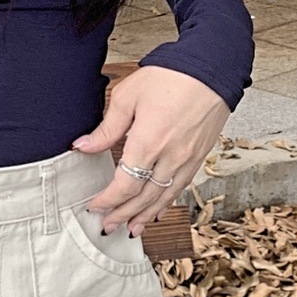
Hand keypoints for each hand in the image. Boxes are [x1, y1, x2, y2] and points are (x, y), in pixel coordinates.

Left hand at [72, 66, 231, 234]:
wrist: (213, 67)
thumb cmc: (172, 75)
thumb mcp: (129, 95)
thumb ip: (106, 128)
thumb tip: (83, 146)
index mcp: (150, 142)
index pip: (124, 185)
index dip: (108, 200)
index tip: (95, 206)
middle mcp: (171, 157)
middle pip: (143, 198)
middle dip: (123, 215)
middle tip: (107, 225)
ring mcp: (188, 159)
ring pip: (163, 198)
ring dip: (144, 216)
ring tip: (130, 228)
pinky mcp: (199, 157)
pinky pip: (180, 188)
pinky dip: (165, 203)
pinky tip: (156, 210)